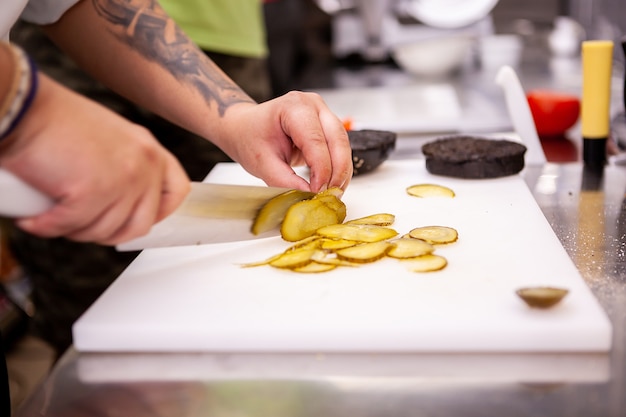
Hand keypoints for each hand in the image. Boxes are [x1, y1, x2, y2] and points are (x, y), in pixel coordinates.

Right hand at [0, 73, 189, 244]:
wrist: (23, 105)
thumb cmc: (54, 120)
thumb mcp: (108, 140)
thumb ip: (124, 166)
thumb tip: (121, 202)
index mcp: (149, 149)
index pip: (177, 191)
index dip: (158, 213)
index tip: (133, 219)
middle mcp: (143, 164)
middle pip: (140, 223)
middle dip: (107, 232)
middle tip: (79, 224)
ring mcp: (122, 179)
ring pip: (105, 231)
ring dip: (75, 231)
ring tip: (53, 215)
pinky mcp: (92, 192)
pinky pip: (72, 227)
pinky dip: (48, 227)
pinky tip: (34, 218)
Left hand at [216, 91, 352, 192]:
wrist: (246, 128)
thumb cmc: (251, 138)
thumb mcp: (262, 163)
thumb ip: (285, 180)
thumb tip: (309, 195)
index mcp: (293, 106)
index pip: (315, 140)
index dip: (321, 168)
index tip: (318, 191)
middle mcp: (313, 105)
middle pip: (337, 139)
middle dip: (338, 171)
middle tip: (331, 195)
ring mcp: (323, 113)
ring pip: (343, 144)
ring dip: (341, 171)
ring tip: (332, 192)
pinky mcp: (327, 126)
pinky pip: (340, 147)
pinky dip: (339, 168)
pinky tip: (332, 183)